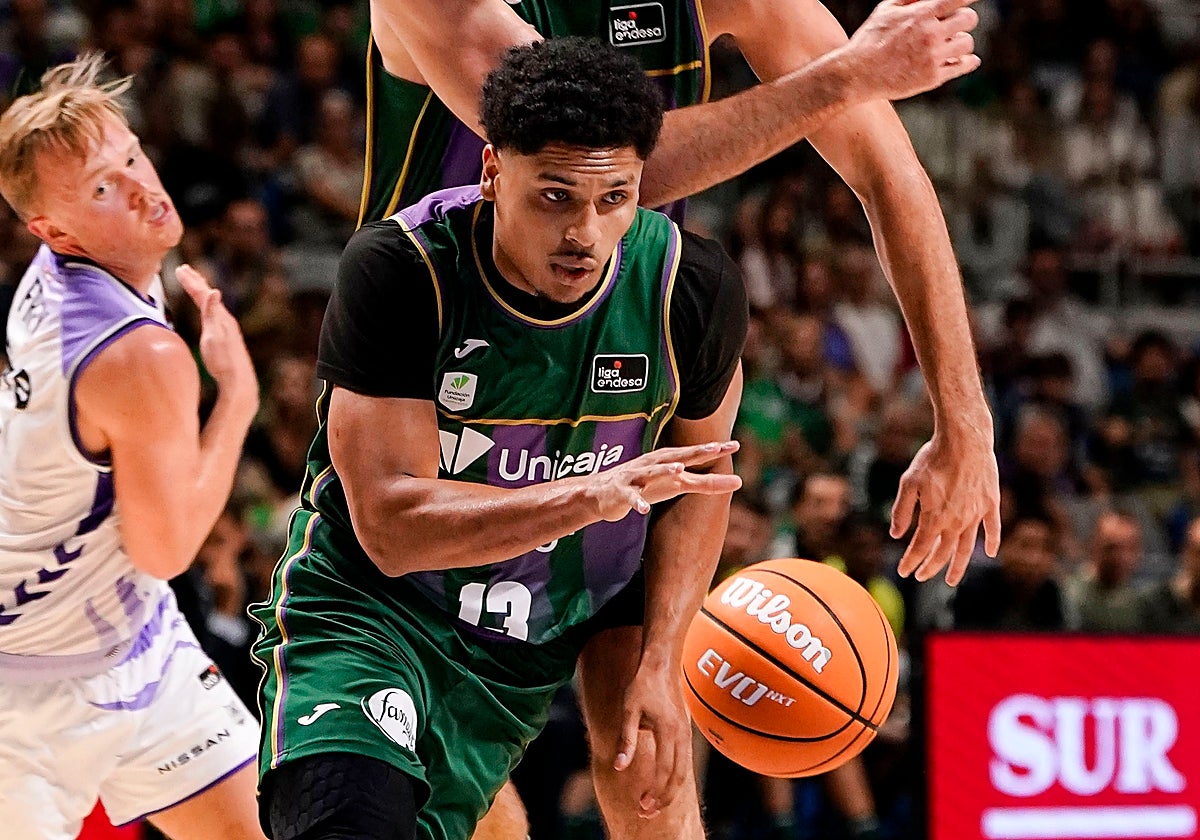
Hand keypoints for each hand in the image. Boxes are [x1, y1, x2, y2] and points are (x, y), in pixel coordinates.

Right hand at [175, 264, 257, 405]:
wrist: (237, 381)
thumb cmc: (223, 360)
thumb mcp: (214, 336)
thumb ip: (212, 314)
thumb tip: (214, 290)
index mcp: (220, 317)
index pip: (203, 294)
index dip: (191, 281)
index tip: (179, 269)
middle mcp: (225, 320)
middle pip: (208, 296)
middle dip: (195, 282)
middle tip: (184, 269)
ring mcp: (226, 329)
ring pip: (212, 305)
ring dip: (201, 293)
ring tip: (194, 285)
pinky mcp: (225, 338)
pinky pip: (214, 315)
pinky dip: (206, 307)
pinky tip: (207, 312)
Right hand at [587, 441, 741, 521]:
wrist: (602, 493)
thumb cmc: (645, 486)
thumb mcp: (676, 484)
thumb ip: (703, 483)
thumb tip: (737, 483)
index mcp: (667, 461)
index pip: (695, 454)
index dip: (714, 450)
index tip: (736, 445)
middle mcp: (653, 464)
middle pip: (677, 457)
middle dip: (696, 452)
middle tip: (715, 447)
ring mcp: (636, 477)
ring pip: (652, 472)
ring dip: (665, 470)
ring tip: (678, 470)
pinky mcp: (621, 492)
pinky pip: (630, 497)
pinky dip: (636, 502)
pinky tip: (643, 509)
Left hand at [613, 661, 691, 818]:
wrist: (660, 665)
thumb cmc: (641, 686)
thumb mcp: (628, 710)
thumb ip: (626, 740)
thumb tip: (620, 767)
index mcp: (668, 731)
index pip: (664, 770)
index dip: (654, 791)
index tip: (641, 806)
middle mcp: (681, 735)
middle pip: (678, 776)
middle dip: (664, 798)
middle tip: (646, 813)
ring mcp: (686, 734)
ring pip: (683, 771)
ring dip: (670, 791)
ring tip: (654, 806)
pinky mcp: (685, 733)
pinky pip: (684, 762)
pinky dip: (675, 779)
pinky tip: (663, 786)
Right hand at [843, 0, 981, 101]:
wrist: (857, 74)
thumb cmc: (869, 40)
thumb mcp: (886, 10)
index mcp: (921, 14)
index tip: (971, 0)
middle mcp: (931, 34)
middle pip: (969, 19)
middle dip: (964, 20)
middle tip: (954, 25)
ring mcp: (933, 57)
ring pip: (967, 43)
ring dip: (961, 42)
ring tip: (948, 46)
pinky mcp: (933, 77)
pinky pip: (962, 66)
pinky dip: (966, 62)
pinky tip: (964, 59)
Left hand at [891, 425, 999, 585]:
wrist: (964, 439)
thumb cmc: (932, 458)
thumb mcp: (909, 482)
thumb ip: (902, 510)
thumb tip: (896, 534)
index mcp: (934, 517)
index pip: (920, 548)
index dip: (911, 562)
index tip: (903, 571)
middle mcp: (956, 521)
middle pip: (942, 552)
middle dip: (930, 567)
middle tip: (921, 576)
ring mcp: (976, 514)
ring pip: (967, 547)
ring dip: (958, 565)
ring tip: (951, 580)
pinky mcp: (990, 503)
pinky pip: (992, 528)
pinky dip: (992, 541)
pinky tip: (990, 552)